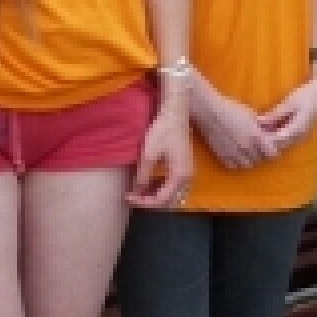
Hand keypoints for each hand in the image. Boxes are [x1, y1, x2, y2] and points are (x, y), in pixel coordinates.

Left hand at [129, 90, 194, 208]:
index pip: (161, 199)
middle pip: (168, 201)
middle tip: (132, 196)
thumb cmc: (162, 130)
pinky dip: (161, 187)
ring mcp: (188, 173)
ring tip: (137, 191)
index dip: (143, 202)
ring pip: (172, 194)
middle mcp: (188, 178)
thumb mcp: (148, 154)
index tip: (128, 198)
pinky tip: (148, 183)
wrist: (175, 113)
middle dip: (150, 201)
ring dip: (155, 195)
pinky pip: (173, 186)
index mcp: (180, 176)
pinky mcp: (185, 168)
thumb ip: (142, 176)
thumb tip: (136, 192)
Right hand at [193, 79, 276, 170]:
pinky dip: (237, 162)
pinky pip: (234, 166)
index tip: (269, 147)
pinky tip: (236, 153)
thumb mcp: (250, 115)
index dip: (272, 150)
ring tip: (246, 150)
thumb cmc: (230, 109)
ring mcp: (234, 154)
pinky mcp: (223, 157)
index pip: (271, 153)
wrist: (208, 112)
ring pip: (248, 164)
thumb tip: (270, 132)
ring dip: (249, 159)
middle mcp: (246, 147)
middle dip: (261, 154)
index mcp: (256, 136)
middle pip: (260, 159)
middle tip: (257, 147)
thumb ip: (262, 126)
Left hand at [257, 63, 316, 157]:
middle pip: (277, 146)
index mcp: (296, 130)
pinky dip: (275, 135)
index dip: (262, 140)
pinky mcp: (299, 132)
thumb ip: (275, 114)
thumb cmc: (307, 95)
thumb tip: (258, 122)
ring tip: (256, 131)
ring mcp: (300, 136)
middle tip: (250, 134)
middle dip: (264, 142)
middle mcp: (299, 137)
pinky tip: (266, 128)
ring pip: (281, 143)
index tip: (251, 134)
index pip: (275, 142)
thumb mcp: (289, 103)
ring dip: (269, 139)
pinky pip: (285, 138)